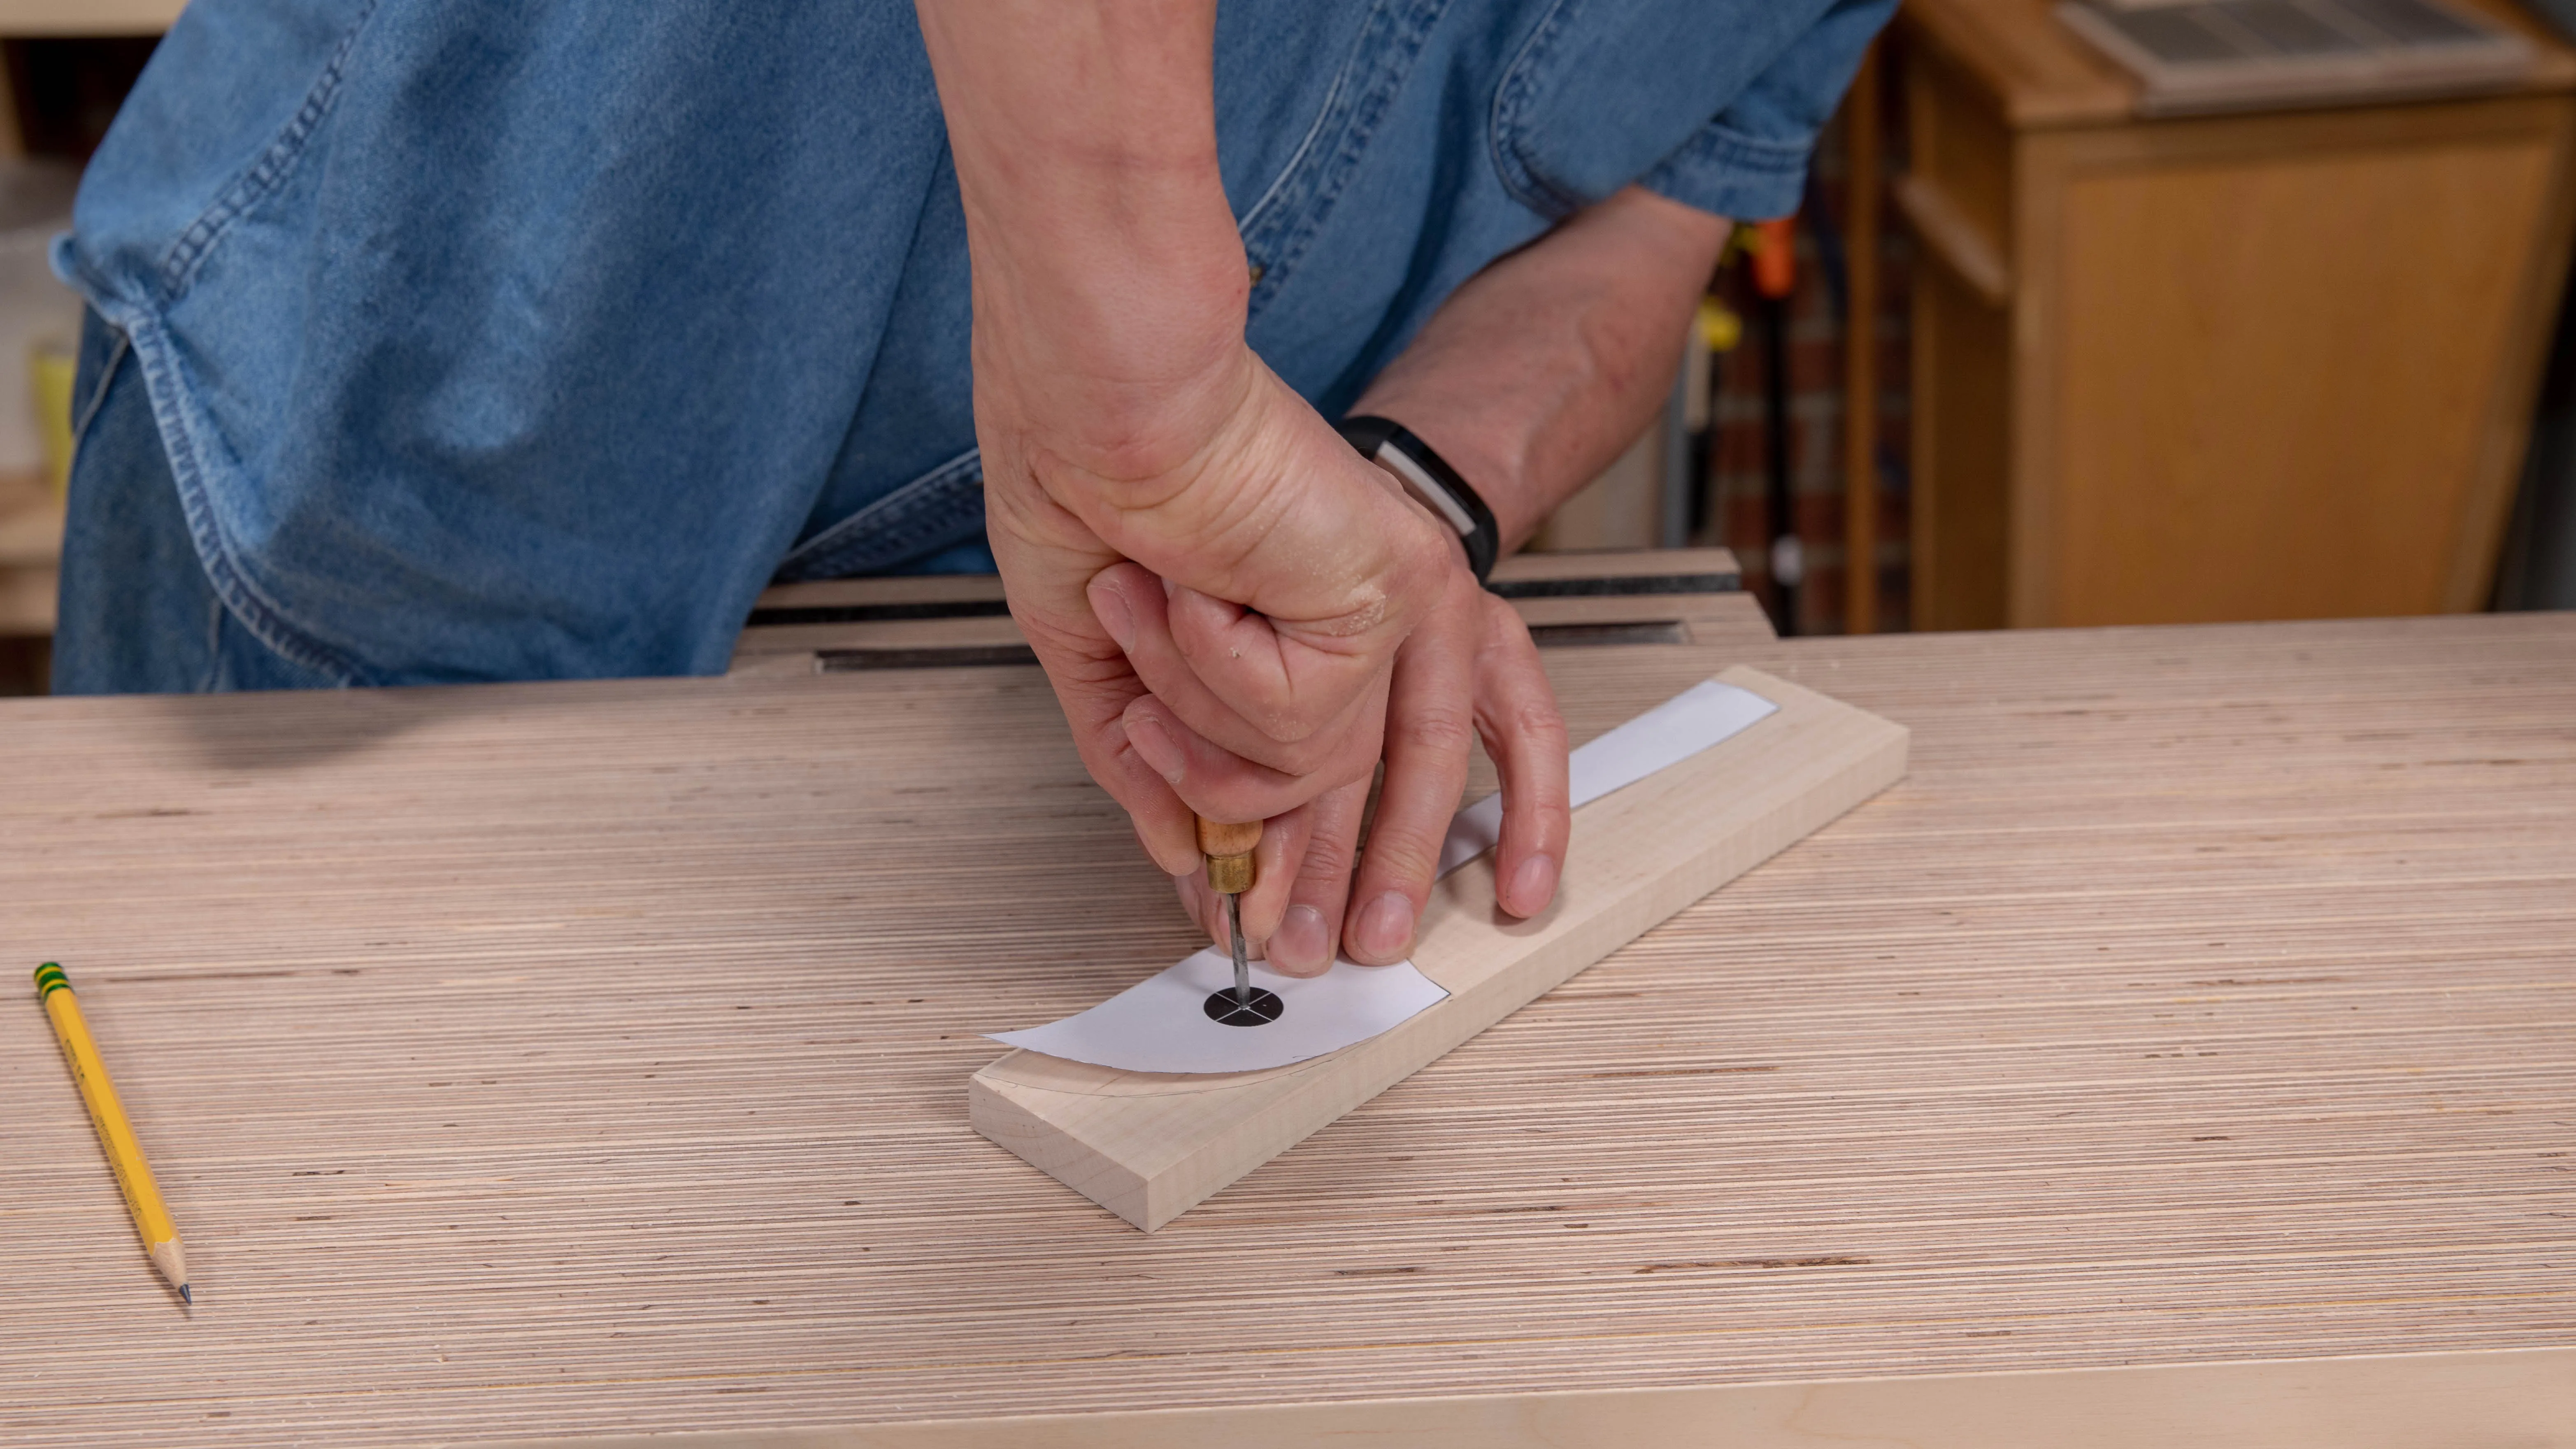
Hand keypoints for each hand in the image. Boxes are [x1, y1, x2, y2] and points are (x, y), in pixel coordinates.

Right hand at [982, 339, 1570, 966]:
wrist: (1097, 390)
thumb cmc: (1090, 477)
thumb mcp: (1109, 657)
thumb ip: (1152, 762)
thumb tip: (1184, 860)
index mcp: (1328, 615)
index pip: (1387, 762)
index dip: (1349, 855)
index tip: (1286, 924)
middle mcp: (1389, 612)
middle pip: (1414, 791)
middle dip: (1348, 881)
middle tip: (1296, 951)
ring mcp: (1403, 603)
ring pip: (1315, 769)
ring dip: (1198, 726)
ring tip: (1136, 624)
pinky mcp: (1402, 591)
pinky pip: (1303, 726)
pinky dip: (1211, 674)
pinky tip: (1177, 594)